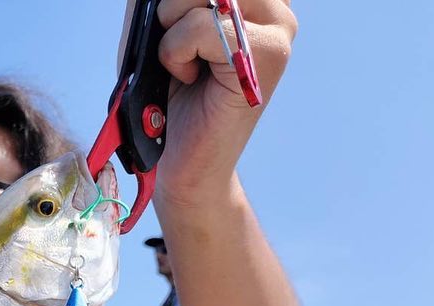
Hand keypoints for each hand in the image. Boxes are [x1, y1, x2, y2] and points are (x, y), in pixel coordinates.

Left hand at [152, 0, 297, 205]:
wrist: (180, 162)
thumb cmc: (164, 98)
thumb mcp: (155, 32)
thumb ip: (160, 1)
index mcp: (254, 0)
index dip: (181, 1)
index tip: (172, 22)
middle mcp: (276, 7)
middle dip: (172, 4)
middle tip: (171, 42)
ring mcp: (278, 29)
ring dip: (172, 27)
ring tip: (181, 62)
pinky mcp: (267, 54)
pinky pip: (202, 25)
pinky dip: (176, 51)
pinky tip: (188, 77)